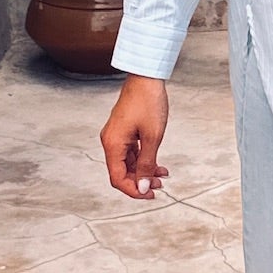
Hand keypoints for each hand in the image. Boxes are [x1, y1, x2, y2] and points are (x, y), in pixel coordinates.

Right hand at [101, 75, 169, 198]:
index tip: (149, 195)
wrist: (146, 77)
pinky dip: (143, 160)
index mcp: (113, 144)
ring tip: (162, 176)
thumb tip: (142, 187)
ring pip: (127, 163)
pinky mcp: (123, 131)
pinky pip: (131, 152)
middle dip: (140, 181)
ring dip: (144, 171)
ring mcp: (116, 136)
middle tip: (159, 186)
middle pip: (121, 172)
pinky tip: (158, 164)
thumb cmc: (148, 102)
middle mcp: (110, 141)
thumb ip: (146, 164)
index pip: (117, 178)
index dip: (133, 190)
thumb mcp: (152, 137)